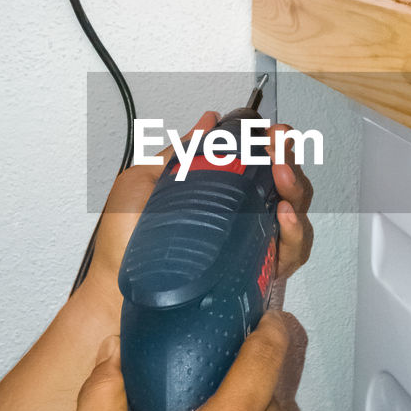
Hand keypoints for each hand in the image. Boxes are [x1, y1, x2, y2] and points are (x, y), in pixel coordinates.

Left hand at [86, 113, 314, 306]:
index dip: (272, 144)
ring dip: (296, 188)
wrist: (115, 289)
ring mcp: (250, 245)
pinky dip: (295, 231)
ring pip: (294, 213)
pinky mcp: (256, 274)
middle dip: (289, 158)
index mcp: (218, 194)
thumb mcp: (144, 182)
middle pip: (284, 183)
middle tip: (279, 146)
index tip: (273, 131)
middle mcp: (240, 218)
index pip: (257, 163)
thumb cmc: (124, 242)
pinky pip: (291, 252)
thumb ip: (180, 153)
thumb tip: (208, 122)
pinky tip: (283, 216)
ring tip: (280, 174)